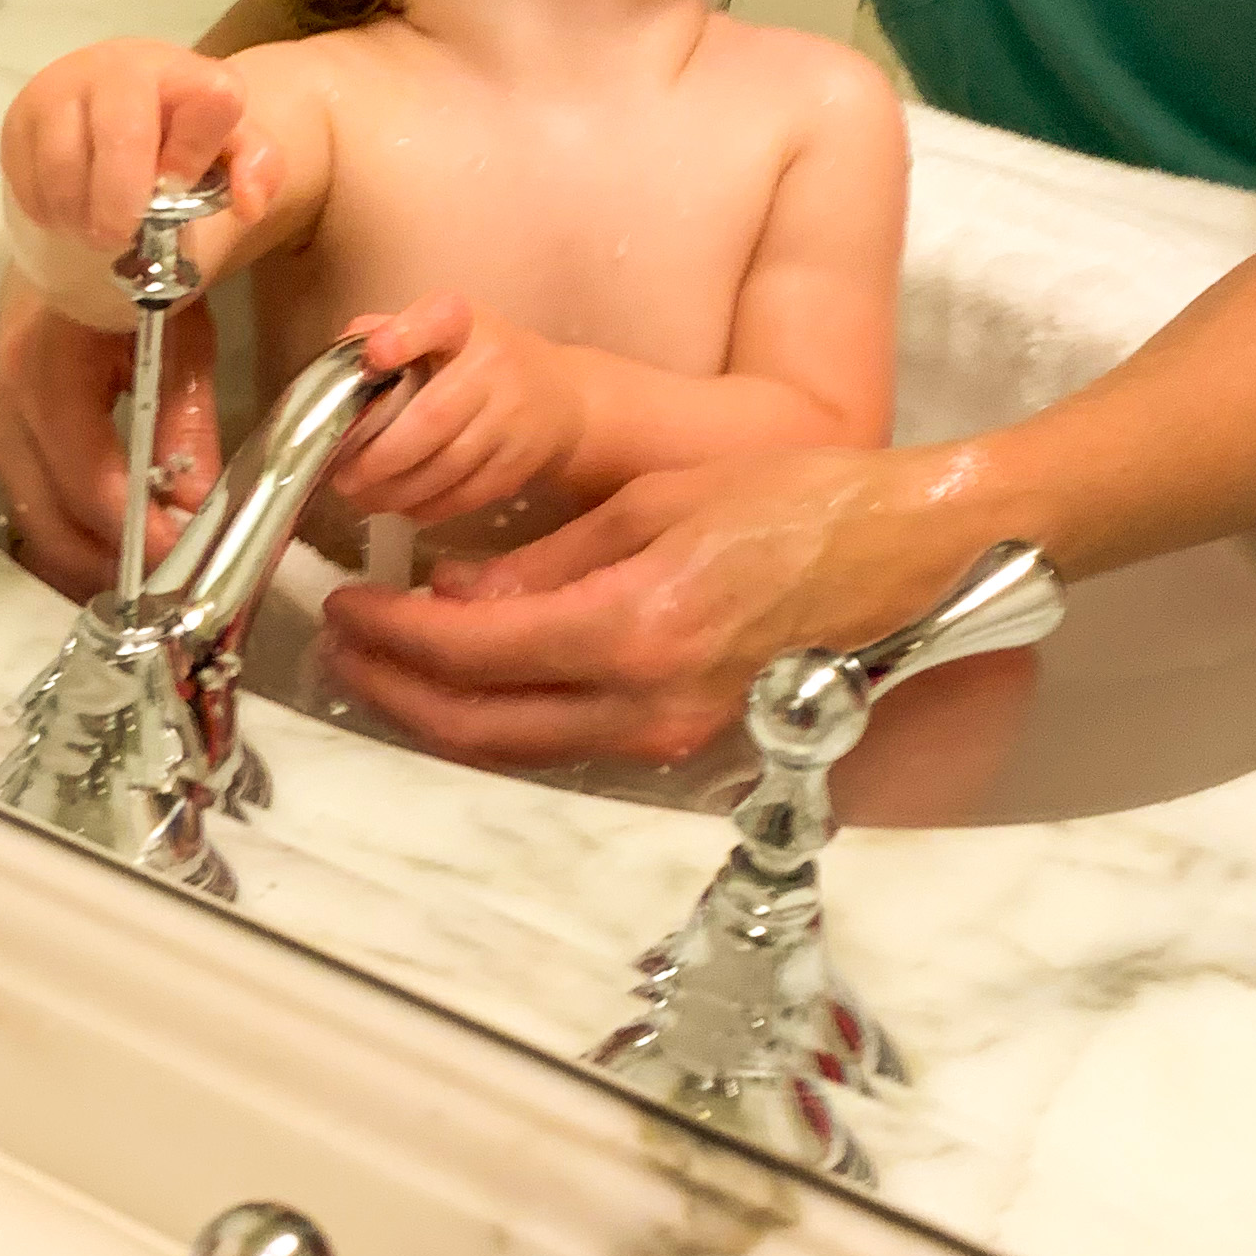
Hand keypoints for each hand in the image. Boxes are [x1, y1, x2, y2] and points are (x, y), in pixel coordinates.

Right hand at [0, 41, 277, 262]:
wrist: (111, 114)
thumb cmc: (175, 139)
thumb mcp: (227, 148)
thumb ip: (256, 168)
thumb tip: (248, 204)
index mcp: (185, 71)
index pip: (214, 100)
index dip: (195, 156)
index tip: (177, 185)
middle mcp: (122, 64)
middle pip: (124, 133)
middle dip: (122, 200)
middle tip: (117, 239)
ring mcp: (63, 84)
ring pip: (64, 161)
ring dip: (78, 213)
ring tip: (90, 228)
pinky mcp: (20, 112)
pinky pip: (26, 175)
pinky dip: (46, 208)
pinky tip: (65, 210)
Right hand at [0, 274, 221, 598]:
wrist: (71, 237)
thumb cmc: (132, 278)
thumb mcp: (180, 337)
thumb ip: (187, 422)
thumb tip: (194, 505)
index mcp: (47, 370)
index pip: (90, 482)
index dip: (140, 535)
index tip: (187, 565)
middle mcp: (1, 405)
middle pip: (51, 522)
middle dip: (114, 566)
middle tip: (175, 585)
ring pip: (34, 525)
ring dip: (91, 560)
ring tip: (152, 572)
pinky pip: (27, 508)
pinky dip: (71, 537)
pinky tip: (116, 548)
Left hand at [320, 442, 935, 768]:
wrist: (911, 552)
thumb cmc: (802, 506)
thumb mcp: (655, 504)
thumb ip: (546, 563)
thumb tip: (455, 597)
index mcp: (635, 631)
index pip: (471, 652)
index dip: (392, 636)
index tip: (348, 607)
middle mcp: (649, 702)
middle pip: (479, 726)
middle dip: (394, 690)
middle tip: (343, 646)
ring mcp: (673, 735)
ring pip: (520, 751)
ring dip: (441, 716)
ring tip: (387, 668)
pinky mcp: (692, 741)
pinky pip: (574, 746)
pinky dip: (508, 722)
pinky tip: (475, 682)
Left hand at [328, 298, 586, 527]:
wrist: (558, 397)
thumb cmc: (476, 360)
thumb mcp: (437, 330)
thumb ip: (386, 334)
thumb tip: (340, 362)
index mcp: (462, 322)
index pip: (437, 319)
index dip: (404, 337)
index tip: (375, 355)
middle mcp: (494, 364)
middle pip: (432, 418)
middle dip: (379, 458)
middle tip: (343, 479)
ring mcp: (512, 416)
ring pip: (447, 466)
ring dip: (397, 491)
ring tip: (362, 498)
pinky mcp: (520, 461)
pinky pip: (467, 494)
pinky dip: (427, 507)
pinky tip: (400, 507)